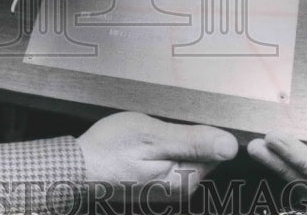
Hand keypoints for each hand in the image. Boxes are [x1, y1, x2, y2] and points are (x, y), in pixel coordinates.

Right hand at [78, 112, 237, 201]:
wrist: (76, 166)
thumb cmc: (111, 149)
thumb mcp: (153, 136)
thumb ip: (193, 141)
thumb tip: (231, 146)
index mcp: (185, 180)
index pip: (216, 150)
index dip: (204, 128)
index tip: (184, 116)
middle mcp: (179, 189)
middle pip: (201, 152)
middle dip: (188, 131)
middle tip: (161, 120)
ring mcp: (166, 187)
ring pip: (184, 152)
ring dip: (173, 136)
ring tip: (151, 126)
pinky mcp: (154, 181)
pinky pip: (169, 157)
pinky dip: (162, 143)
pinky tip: (145, 136)